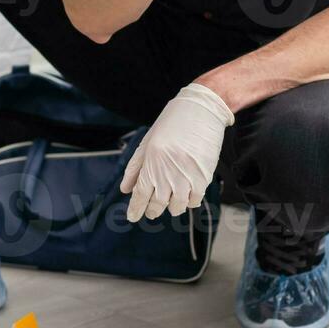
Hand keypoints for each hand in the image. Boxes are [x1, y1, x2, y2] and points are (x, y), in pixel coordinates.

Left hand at [120, 83, 233, 221]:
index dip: (136, 208)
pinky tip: (186, 196)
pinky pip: (194, 200)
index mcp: (151, 163)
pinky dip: (189, 202)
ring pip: (176, 206)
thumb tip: (125, 189)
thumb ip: (135, 167)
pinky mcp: (203, 178)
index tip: (132, 216)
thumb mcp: (148, 142)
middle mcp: (167, 172)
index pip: (140, 195)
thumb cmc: (173, 123)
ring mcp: (186, 177)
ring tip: (169, 203)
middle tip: (150, 212)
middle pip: (157, 204)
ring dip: (171, 208)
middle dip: (152, 211)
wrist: (202, 111)